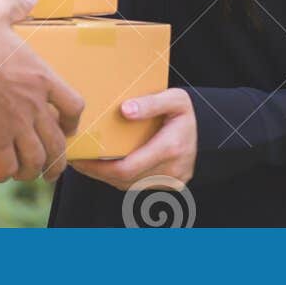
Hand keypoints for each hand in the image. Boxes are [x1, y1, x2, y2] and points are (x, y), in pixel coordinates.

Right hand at [0, 0, 84, 183]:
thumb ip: (16, 5)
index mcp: (42, 78)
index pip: (73, 105)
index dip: (72, 120)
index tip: (66, 127)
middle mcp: (35, 107)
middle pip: (58, 144)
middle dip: (57, 161)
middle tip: (50, 168)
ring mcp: (16, 126)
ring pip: (37, 161)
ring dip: (32, 172)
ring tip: (22, 173)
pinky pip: (7, 167)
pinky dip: (3, 172)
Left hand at [71, 88, 195, 190]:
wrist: (210, 131)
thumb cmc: (186, 113)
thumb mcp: (175, 99)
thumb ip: (151, 103)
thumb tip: (125, 110)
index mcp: (171, 148)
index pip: (126, 168)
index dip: (99, 167)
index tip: (79, 157)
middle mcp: (172, 170)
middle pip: (124, 180)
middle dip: (97, 172)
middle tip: (75, 159)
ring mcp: (172, 181)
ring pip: (129, 186)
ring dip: (105, 176)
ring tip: (85, 162)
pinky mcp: (169, 185)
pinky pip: (138, 185)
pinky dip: (119, 178)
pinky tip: (104, 166)